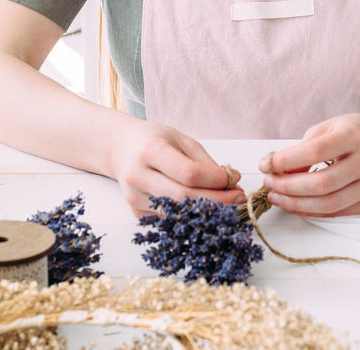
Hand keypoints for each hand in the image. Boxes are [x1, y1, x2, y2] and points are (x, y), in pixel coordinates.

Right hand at [109, 120, 244, 215]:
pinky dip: (192, 217)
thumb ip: (204, 161)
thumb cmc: (154, 140)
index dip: (215, 180)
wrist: (120, 148)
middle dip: (218, 201)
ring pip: (178, 214)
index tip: (233, 179)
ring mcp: (134, 197)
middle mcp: (138, 175)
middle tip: (239, 197)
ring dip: (208, 212)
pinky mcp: (136, 212)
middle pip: (184, 198)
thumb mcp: (180, 139)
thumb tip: (232, 181)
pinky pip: (170, 220)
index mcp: (150, 150)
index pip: (188, 173)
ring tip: (227, 204)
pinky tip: (206, 209)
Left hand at [260, 113, 359, 216]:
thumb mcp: (327, 128)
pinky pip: (338, 212)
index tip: (266, 164)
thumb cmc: (354, 132)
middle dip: (288, 187)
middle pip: (322, 183)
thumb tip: (281, 172)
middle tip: (270, 184)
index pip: (315, 151)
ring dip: (297, 204)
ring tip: (278, 198)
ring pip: (329, 204)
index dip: (286, 161)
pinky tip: (298, 204)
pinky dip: (313, 211)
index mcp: (353, 136)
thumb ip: (304, 148)